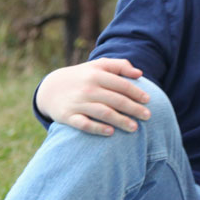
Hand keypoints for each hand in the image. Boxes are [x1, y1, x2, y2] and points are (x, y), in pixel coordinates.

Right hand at [35, 58, 149, 135]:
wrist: (50, 89)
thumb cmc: (82, 77)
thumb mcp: (97, 66)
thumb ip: (119, 65)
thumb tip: (139, 73)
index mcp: (96, 75)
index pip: (121, 85)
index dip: (136, 92)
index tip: (149, 100)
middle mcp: (88, 88)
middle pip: (116, 100)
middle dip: (134, 109)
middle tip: (148, 116)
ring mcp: (77, 103)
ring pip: (103, 113)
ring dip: (121, 121)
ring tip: (135, 128)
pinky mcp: (68, 116)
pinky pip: (84, 124)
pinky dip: (97, 128)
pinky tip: (111, 133)